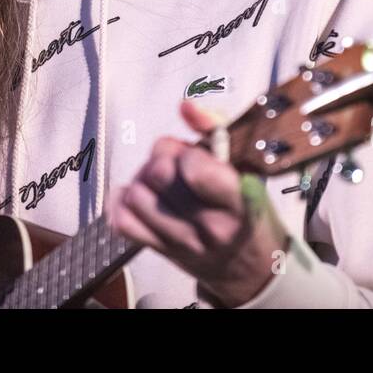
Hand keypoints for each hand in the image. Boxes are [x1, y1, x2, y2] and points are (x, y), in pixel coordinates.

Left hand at [107, 100, 288, 307]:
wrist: (251, 267)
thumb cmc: (247, 206)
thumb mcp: (246, 166)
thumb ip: (216, 129)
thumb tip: (184, 105)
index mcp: (238, 201)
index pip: (194, 170)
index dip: (187, 153)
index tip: (195, 156)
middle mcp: (210, 226)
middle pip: (158, 175)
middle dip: (162, 157)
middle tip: (175, 162)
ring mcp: (182, 243)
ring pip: (136, 195)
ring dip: (143, 179)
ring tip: (160, 181)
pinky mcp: (160, 252)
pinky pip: (121, 222)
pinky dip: (123, 202)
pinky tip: (140, 195)